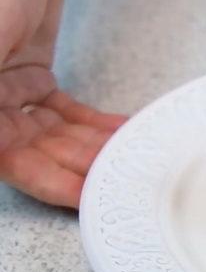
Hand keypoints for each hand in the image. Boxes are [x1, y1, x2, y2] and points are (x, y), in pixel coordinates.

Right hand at [0, 0, 126, 207]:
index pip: (6, 159)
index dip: (46, 181)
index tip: (84, 194)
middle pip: (35, 153)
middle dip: (79, 166)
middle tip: (119, 174)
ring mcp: (7, 91)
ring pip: (55, 135)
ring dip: (93, 147)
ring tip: (129, 154)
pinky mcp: (32, 77)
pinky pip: (66, 112)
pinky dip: (94, 124)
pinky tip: (121, 132)